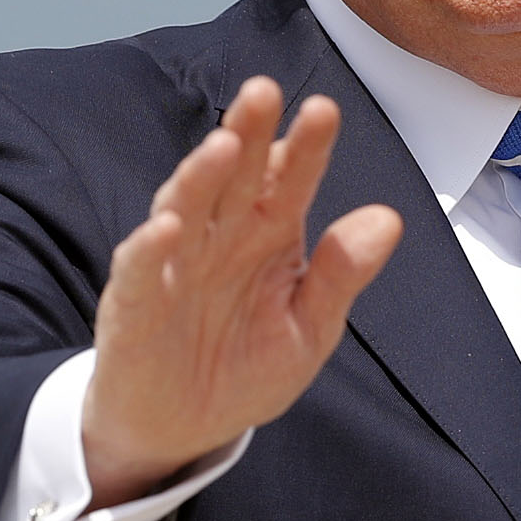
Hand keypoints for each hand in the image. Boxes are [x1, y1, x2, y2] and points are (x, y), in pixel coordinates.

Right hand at [83, 77, 404, 504]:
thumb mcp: (309, 330)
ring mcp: (174, 263)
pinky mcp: (134, 303)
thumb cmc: (246, 368)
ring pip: (186, 206)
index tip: (325, 112)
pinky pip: (139, 269)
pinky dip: (149, 247)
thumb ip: (340, 276)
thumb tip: (387, 219)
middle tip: (263, 91)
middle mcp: (221, 235)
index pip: (291, 179)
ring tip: (224, 145)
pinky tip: (167, 227)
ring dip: (201, 176)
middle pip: (235, 175)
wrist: (183, 429)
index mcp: (269, 234)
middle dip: (248, 133)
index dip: (306, 147)